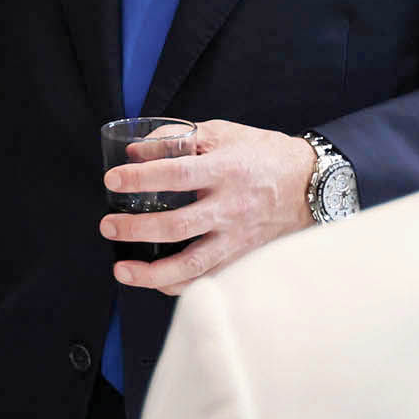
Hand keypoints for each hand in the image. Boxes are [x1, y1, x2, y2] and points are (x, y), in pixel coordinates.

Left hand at [99, 119, 314, 294]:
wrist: (311, 184)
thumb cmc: (262, 155)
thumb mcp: (224, 133)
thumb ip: (179, 139)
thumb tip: (135, 151)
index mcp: (226, 170)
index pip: (176, 174)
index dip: (141, 178)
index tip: (113, 180)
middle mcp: (232, 207)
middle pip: (178, 225)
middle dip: (136, 229)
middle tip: (108, 226)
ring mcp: (238, 237)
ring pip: (193, 264)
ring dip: (153, 272)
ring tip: (122, 271)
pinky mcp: (243, 257)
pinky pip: (209, 279)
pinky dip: (180, 286)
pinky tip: (155, 282)